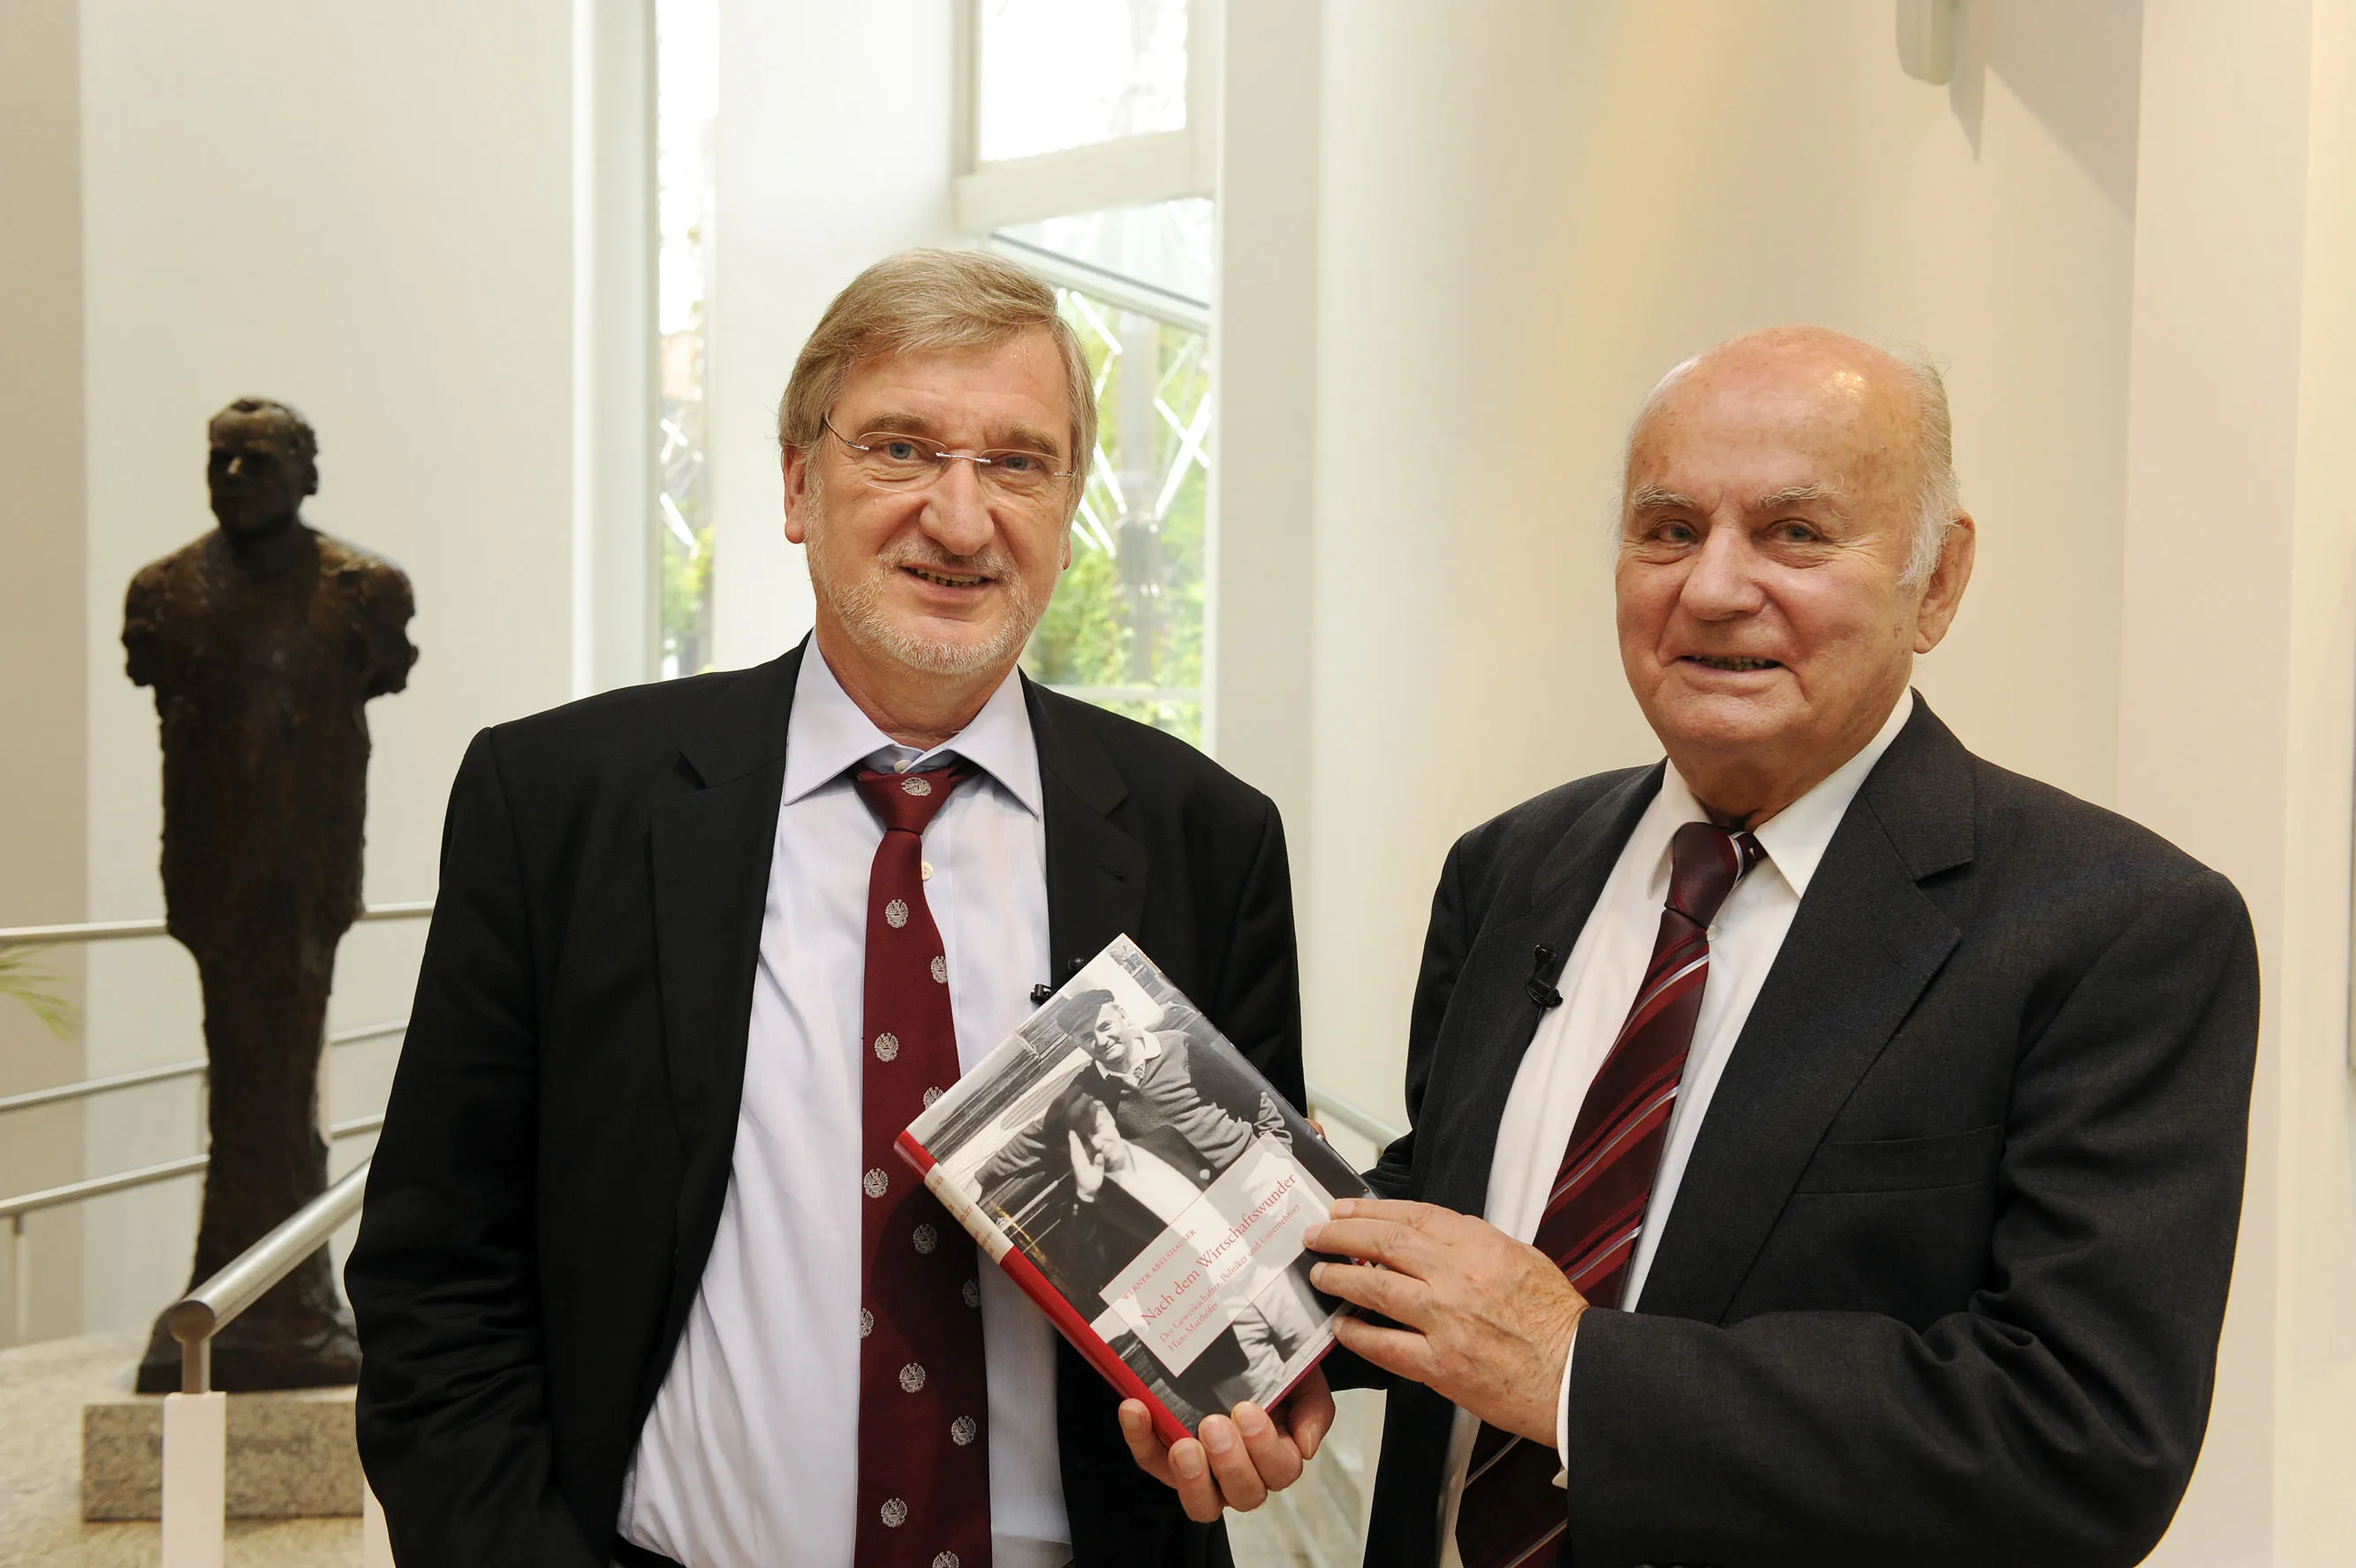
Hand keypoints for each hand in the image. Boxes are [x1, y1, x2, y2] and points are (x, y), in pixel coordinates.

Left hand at [1068, 1129, 1104, 1201]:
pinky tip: (1076, 1143)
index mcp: (1080, 1163)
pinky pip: (1076, 1153)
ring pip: (1074, 1150)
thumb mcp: (1097, 1175)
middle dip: (1073, 1139)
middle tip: (1071, 1129)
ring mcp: (1077, 1163)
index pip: (1077, 1150)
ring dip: (1073, 1142)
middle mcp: (1077, 1161)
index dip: (1074, 1141)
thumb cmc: (1092, 1184)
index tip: (1072, 1132)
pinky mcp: (1078, 1164)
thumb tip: (1099, 1155)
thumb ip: (1098, 1165)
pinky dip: (1075, 1147)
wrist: (1086, 1193)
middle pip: (1074, 1148)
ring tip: (1073, 1133)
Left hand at [1117, 1368, 1335, 1521]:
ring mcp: (1201, 1472)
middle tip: (1215, 1425)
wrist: (1234, 1340)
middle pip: (1244, 1495)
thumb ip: (1313, 1409)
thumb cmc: (1270, 1367)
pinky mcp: (1163, 1458)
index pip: (1279, 1471)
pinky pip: (1150, 1459)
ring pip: (1201, 1504)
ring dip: (1191, 1478)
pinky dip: (1141, 1438)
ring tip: (1184, 1446)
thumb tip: (1305, 1446)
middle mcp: (1240, 1472)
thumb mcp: (1300, 1378)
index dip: (1265, 1449)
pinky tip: (1136, 1410)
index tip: (1248, 1411)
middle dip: (1230, 1464)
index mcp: (1275, 1456)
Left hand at [1305, 1198, 1581, 1444]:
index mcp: (1481, 1245)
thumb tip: (1431, 1236)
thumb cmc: (1556, 1321)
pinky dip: (1358, 1334)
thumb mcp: (1523, 1259)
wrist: (1575, 1376)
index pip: (1412, 1216)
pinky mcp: (1441, 1364)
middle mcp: (1459, 1277)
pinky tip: (1341, 1327)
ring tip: (1319, 1273)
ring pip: (1376, 1289)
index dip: (1371, 1210)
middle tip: (1317, 1234)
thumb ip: (1476, 1245)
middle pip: (1384, 1244)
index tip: (1344, 1209)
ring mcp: (1446, 1321)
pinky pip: (1385, 1346)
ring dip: (1339, 1279)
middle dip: (1342, 1235)